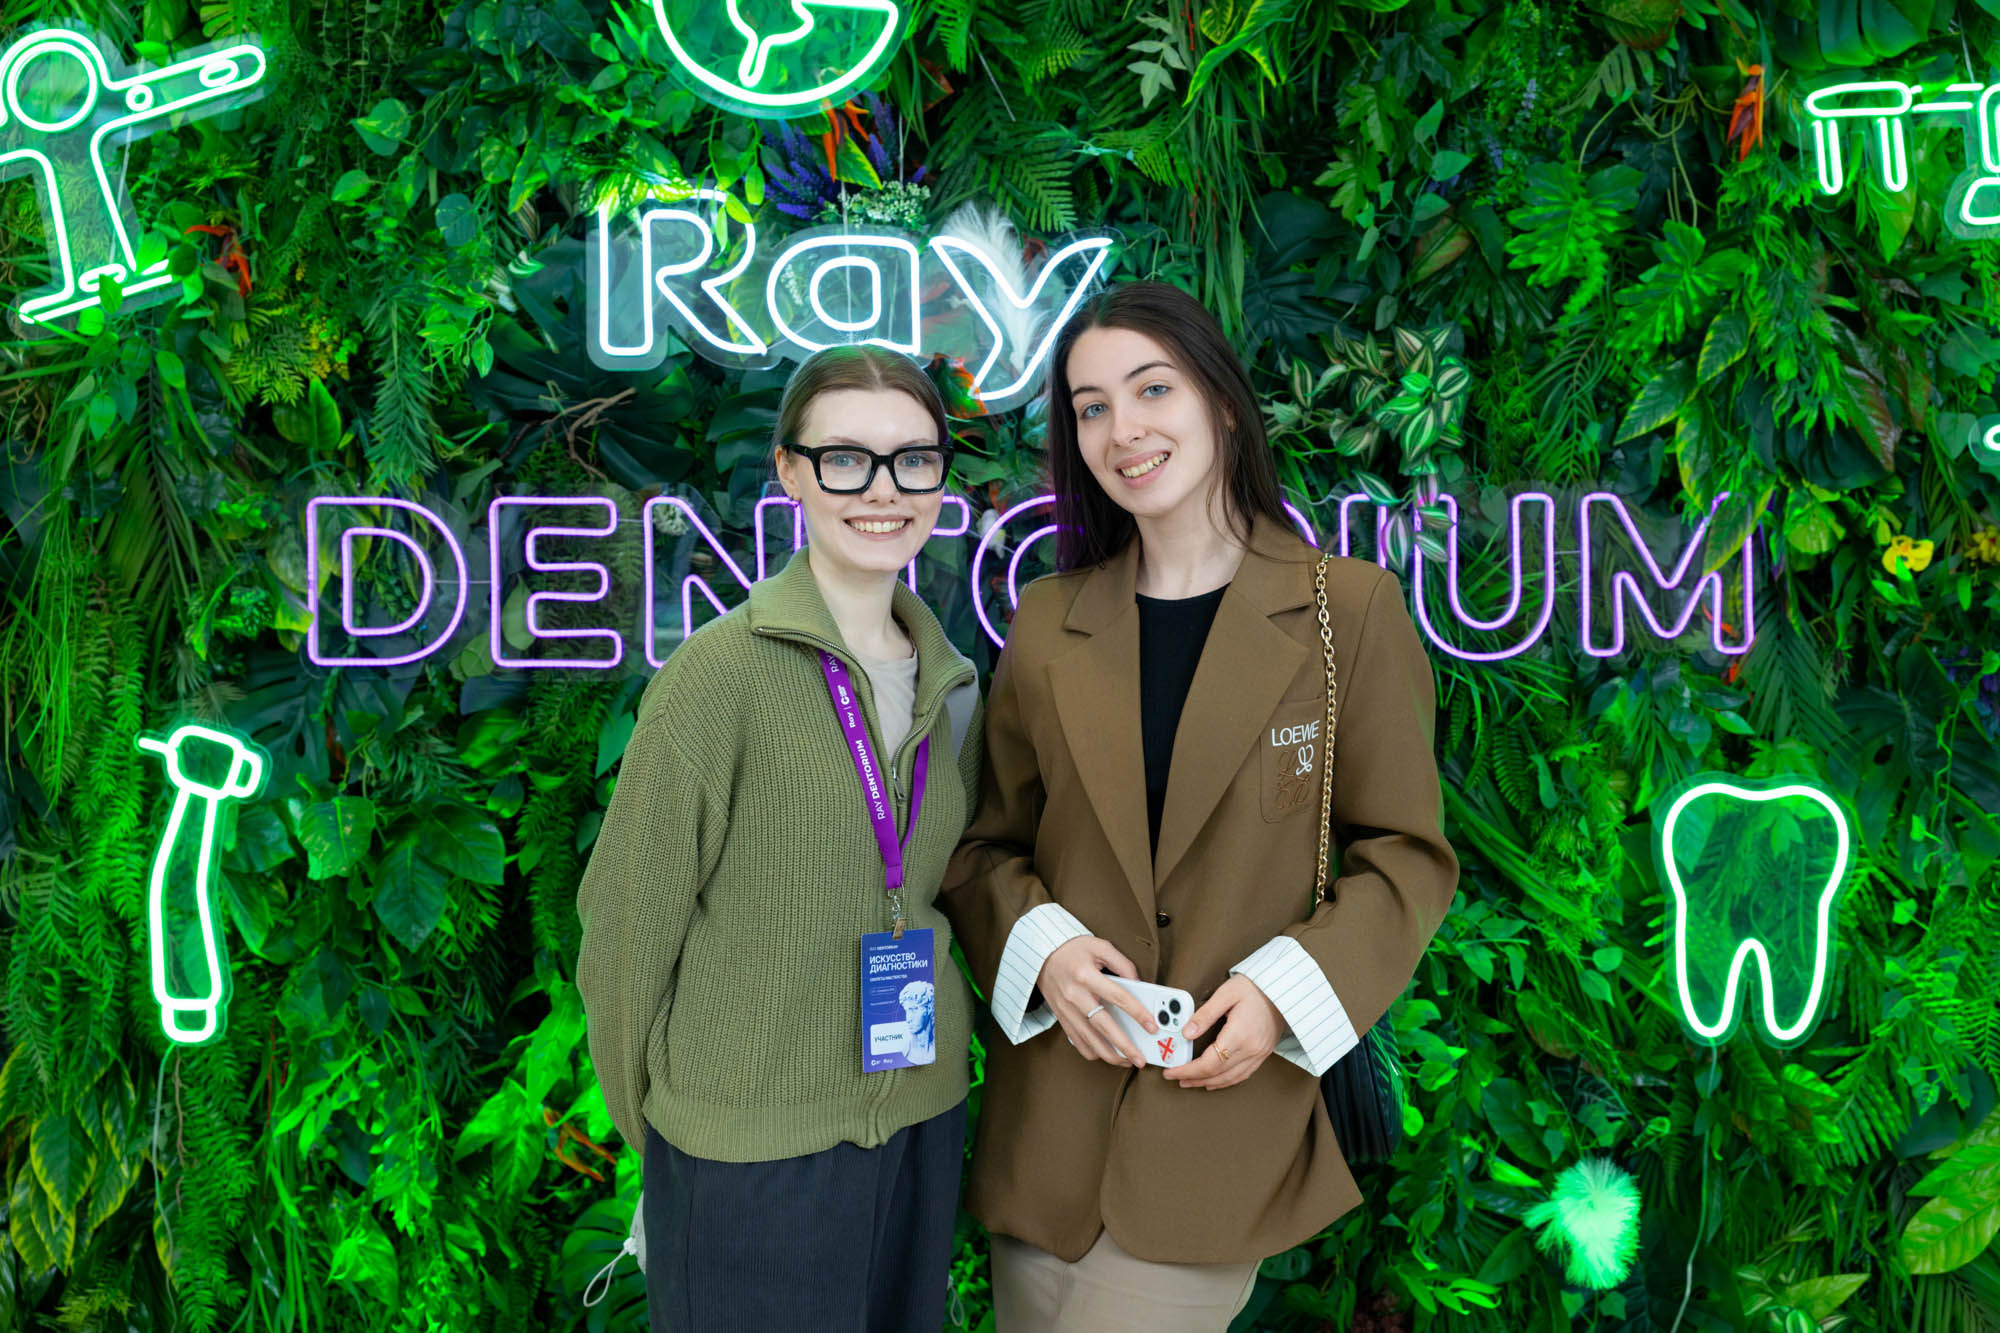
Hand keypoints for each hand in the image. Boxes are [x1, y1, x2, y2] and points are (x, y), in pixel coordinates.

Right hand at [1037, 936, 1155, 1067]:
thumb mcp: (1100, 947)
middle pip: (1104, 1026)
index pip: (1118, 997)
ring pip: (1090, 1041)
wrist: (1042, 955)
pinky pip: (1078, 1042)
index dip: (1138, 1013)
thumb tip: (1139, 985)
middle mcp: (1075, 995)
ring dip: (1111, 1055)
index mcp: (1086, 975)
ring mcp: (1066, 1010)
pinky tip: (1107, 1053)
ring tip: (1127, 1060)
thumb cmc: (1073, 950)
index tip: (1152, 1026)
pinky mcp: (1062, 1019)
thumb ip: (1123, 965)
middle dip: (1125, 1046)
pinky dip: (1093, 1052)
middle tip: (1140, 1058)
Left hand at [1165, 975, 1283, 1089]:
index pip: (1208, 1063)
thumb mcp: (1226, 993)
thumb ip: (1205, 1015)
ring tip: (1191, 1081)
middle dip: (1194, 1078)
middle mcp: (1250, 1049)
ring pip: (1230, 1078)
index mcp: (1239, 1035)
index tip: (1171, 1071)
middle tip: (1176, 1077)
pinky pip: (1242, 1075)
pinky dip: (1225, 1081)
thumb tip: (1186, 1032)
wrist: (1283, 989)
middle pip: (1217, 1074)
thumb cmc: (1255, 988)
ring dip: (1208, 1083)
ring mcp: (1259, 1053)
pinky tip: (1215, 1080)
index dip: (1187, 1070)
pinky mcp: (1263, 1053)